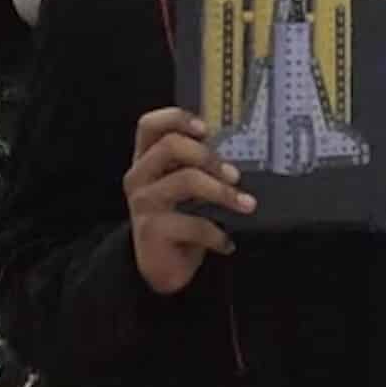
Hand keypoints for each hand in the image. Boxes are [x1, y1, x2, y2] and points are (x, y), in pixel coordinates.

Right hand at [124, 109, 253, 295]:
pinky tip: (226, 243)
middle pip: (171, 146)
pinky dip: (217, 234)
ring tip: (246, 205)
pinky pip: (194, 223)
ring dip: (223, 192)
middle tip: (234, 175)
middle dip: (209, 156)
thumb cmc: (176, 219)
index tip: (206, 128)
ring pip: (187, 180)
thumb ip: (197, 165)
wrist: (159, 267)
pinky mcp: (152, 229)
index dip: (177, 118)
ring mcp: (144, 202)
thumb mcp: (184, 188)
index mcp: (146, 159)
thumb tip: (234, 151)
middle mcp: (139, 176)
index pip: (150, 124)